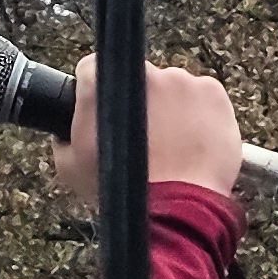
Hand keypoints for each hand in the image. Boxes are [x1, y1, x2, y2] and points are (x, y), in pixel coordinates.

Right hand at [55, 56, 247, 209]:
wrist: (176, 209)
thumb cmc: (124, 190)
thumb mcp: (71, 165)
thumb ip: (65, 135)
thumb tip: (67, 128)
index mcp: (102, 80)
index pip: (93, 69)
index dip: (97, 93)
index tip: (106, 113)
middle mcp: (143, 71)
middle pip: (138, 79)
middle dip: (139, 103)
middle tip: (144, 139)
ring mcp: (182, 80)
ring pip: (174, 89)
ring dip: (172, 109)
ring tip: (173, 146)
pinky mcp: (212, 92)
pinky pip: (204, 98)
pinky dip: (202, 115)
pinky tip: (194, 142)